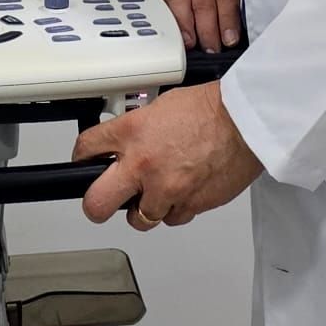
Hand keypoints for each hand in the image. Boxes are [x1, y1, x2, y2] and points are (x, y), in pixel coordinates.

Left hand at [73, 81, 261, 229]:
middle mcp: (142, 165)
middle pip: (96, 203)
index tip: (84, 161)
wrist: (244, 122)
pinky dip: (174, 210)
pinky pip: (172, 218)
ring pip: (139, 219)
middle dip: (95, 204)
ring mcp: (165, 190)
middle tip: (101, 200)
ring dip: (144, 208)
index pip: (86, 149)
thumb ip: (139, 128)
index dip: (81, 157)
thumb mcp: (160, 106)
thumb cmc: (209, 109)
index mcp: (131, 133)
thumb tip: (129, 141)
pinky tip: (181, 192)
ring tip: (153, 194)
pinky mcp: (190, 206)